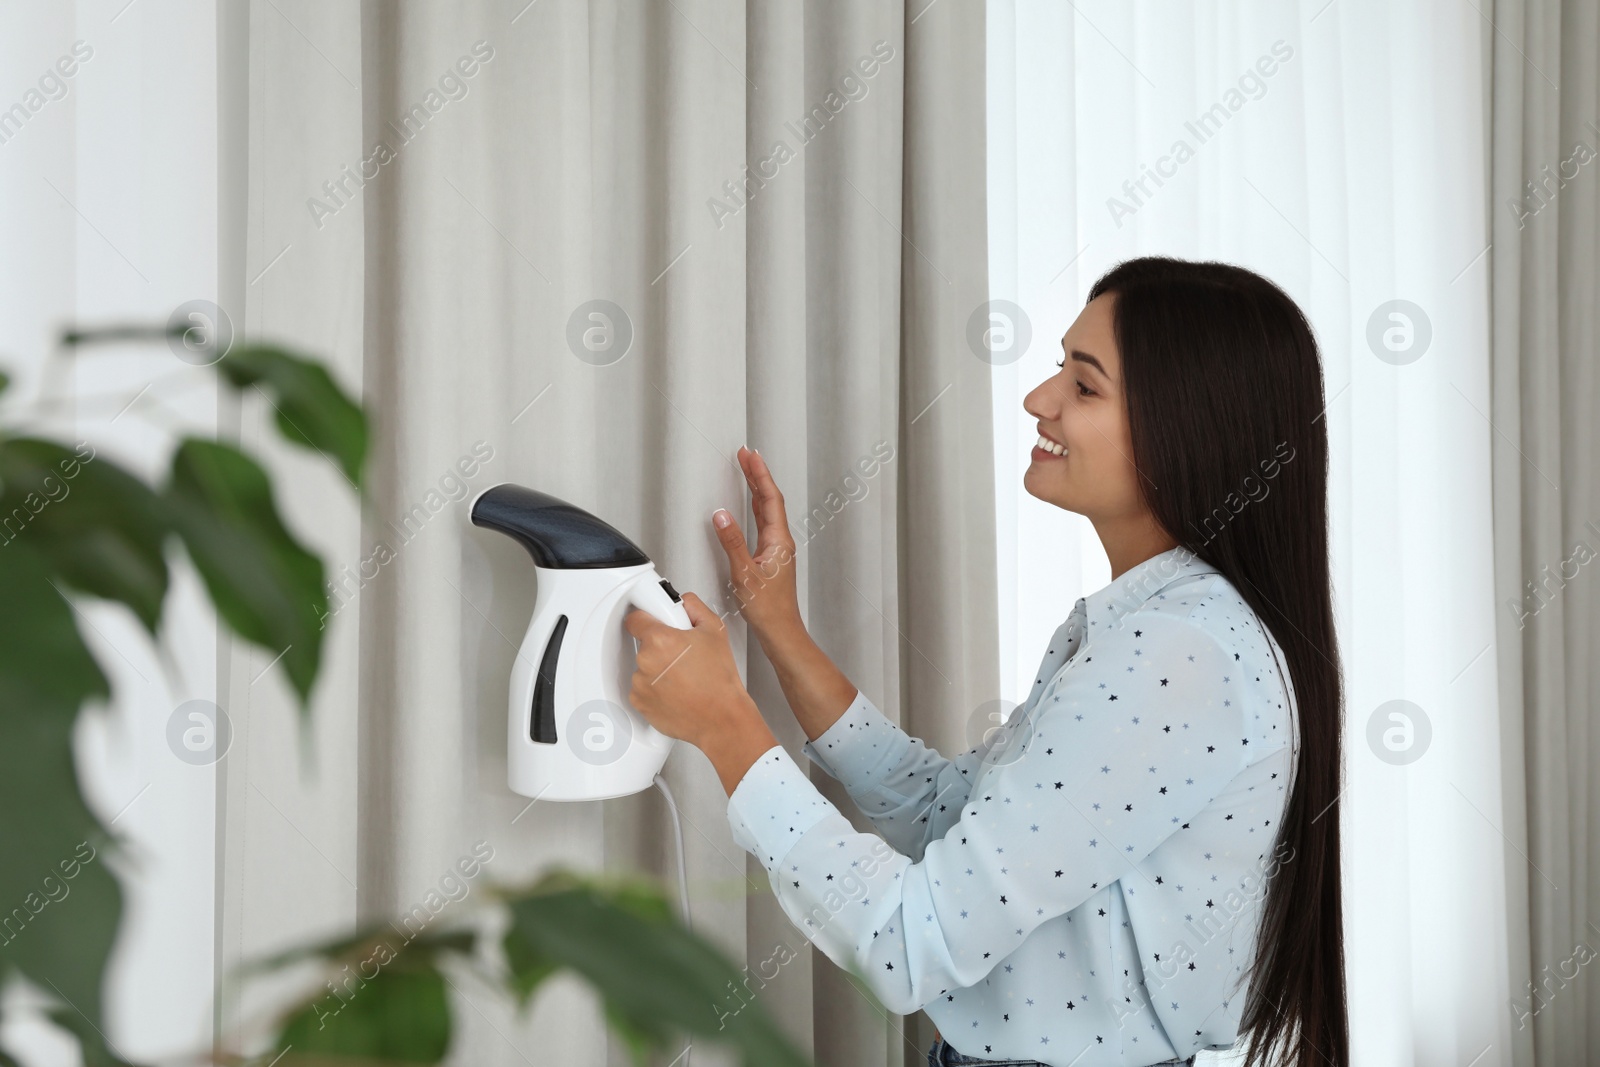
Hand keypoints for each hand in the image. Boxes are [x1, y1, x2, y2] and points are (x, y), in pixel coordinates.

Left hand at [624, 591, 757, 750]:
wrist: (721, 718)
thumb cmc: (720, 680)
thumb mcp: (715, 631)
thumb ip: (694, 608)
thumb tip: (683, 603)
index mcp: (659, 639)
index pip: (635, 619)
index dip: (648, 618)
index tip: (655, 622)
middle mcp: (645, 661)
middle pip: (644, 645)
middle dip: (661, 646)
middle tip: (684, 655)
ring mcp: (640, 684)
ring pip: (644, 668)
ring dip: (658, 669)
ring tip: (684, 677)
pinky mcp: (640, 703)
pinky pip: (643, 689)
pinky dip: (656, 689)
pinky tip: (678, 691)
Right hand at [713, 446, 801, 641]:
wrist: (780, 630)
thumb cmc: (767, 608)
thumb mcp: (744, 573)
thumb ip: (732, 542)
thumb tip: (722, 515)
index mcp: (778, 540)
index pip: (769, 498)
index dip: (759, 474)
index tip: (749, 456)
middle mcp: (781, 541)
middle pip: (769, 500)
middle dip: (757, 475)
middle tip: (746, 455)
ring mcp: (776, 549)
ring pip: (766, 510)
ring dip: (757, 489)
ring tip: (747, 471)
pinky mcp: (770, 557)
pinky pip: (763, 523)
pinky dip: (755, 508)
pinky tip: (749, 506)